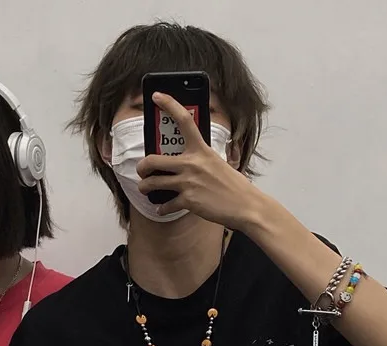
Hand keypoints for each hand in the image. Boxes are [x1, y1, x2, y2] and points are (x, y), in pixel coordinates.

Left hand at [137, 92, 263, 229]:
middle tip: (142, 171)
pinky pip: (166, 204)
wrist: (244, 205)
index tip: (156, 96)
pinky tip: (162, 208)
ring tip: (145, 189)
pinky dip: (162, 208)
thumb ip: (201, 158)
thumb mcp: (218, 162)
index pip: (184, 120)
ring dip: (145, 187)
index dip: (168, 104)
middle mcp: (192, 163)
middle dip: (142, 167)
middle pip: (153, 160)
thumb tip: (185, 161)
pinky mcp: (188, 200)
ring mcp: (188, 182)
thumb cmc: (233, 185)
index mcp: (201, 149)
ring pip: (153, 183)